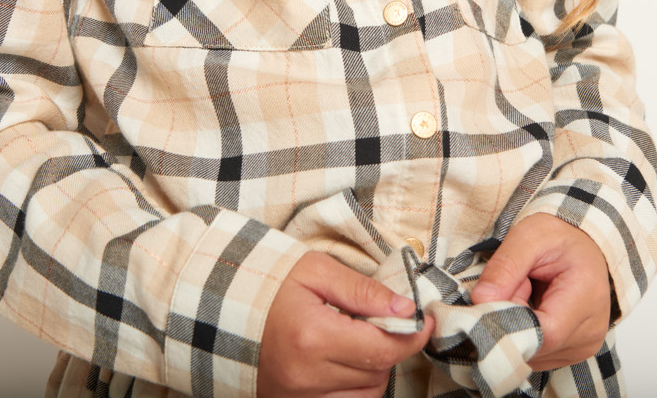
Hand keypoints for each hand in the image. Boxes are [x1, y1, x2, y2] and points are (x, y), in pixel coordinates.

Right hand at [257, 251, 434, 397]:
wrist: (233, 310)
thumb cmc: (276, 286)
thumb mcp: (318, 271)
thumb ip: (363, 289)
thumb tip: (405, 308)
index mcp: (313, 336)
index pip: (382, 347)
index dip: (410, 336)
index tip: (423, 321)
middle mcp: (307, 376)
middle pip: (377, 371)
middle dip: (387, 344)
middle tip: (377, 320)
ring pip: (367, 392)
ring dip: (372, 367)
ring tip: (353, 338)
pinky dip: (356, 385)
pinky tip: (345, 361)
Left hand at [471, 214, 610, 370]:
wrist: (582, 245)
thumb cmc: (558, 237)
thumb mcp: (528, 236)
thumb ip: (504, 267)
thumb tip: (480, 300)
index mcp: (587, 297)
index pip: (544, 332)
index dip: (510, 317)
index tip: (496, 293)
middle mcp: (590, 331)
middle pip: (535, 345)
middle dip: (509, 319)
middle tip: (513, 285)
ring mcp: (583, 346)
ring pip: (531, 353)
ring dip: (514, 327)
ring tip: (524, 293)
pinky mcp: (572, 352)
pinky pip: (535, 354)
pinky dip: (522, 334)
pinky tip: (529, 308)